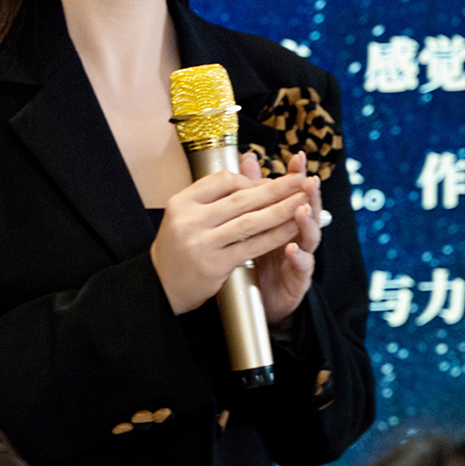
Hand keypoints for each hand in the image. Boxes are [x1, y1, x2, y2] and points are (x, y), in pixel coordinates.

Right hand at [148, 162, 314, 315]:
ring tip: (303, 201)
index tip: (270, 182)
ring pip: (251, 222)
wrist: (160, 285)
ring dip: (281, 210)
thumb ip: (215, 199)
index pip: (223, 181)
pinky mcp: (215, 265)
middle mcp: (190, 220)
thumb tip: (256, 182)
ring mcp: (202, 243)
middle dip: (276, 189)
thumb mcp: (186, 216)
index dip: (251, 180)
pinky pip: (252, 246)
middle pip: (241, 199)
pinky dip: (275, 236)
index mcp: (182, 202)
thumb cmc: (178, 249)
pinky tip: (291, 229)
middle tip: (300, 180)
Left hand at [242, 154, 323, 326]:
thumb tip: (248, 157)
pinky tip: (292, 248)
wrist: (262, 298)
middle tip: (309, 180)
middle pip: (309, 211)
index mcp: (288, 219)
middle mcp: (299, 235)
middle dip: (310, 195)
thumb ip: (253, 190)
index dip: (297, 175)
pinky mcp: (299, 278)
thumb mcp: (255, 222)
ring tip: (301, 210)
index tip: (297, 157)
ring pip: (310, 237)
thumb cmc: (260, 258)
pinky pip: (302, 267)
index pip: (294, 193)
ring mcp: (302, 256)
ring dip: (306, 222)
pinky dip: (298, 257)